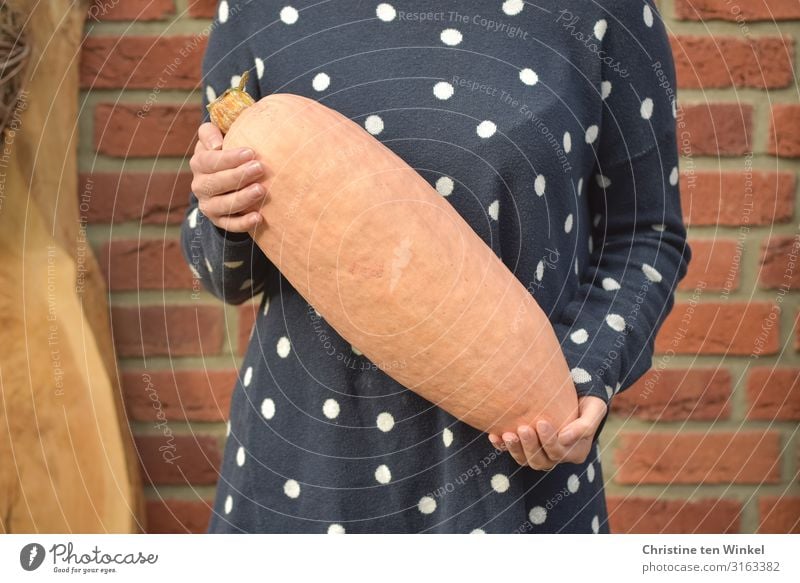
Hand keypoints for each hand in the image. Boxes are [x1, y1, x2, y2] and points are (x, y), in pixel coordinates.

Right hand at [189, 121, 266, 231]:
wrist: (226, 179)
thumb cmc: (226, 151)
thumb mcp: (216, 137)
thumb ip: (210, 132)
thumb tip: (216, 144)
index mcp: (199, 163)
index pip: (210, 161)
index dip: (229, 158)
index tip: (250, 152)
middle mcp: (200, 186)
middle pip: (216, 183)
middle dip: (238, 176)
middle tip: (259, 168)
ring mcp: (209, 205)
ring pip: (223, 205)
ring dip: (242, 198)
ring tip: (260, 190)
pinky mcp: (219, 221)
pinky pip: (229, 225)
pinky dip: (243, 223)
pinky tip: (259, 218)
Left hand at [487, 395, 606, 469]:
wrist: (574, 396)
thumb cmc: (587, 402)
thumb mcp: (594, 409)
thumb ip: (585, 425)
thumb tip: (564, 438)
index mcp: (575, 452)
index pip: (559, 453)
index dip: (549, 441)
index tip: (541, 421)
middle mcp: (557, 457)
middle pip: (541, 461)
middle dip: (530, 446)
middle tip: (523, 428)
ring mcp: (540, 453)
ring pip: (525, 460)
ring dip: (515, 449)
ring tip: (507, 434)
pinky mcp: (526, 447)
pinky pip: (512, 452)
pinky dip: (502, 446)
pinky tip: (494, 436)